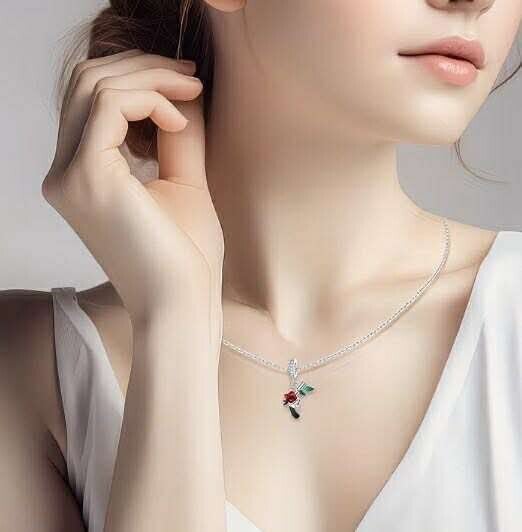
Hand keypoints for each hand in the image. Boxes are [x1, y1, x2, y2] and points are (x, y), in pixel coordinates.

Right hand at [42, 50, 224, 329]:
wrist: (184, 304)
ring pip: (94, 85)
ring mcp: (69, 175)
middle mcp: (64, 173)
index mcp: (82, 175)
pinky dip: (148, 99)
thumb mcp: (182, 181)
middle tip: (192, 76)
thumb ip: (175, 133)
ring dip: (150, 78)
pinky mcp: (87, 177)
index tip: (188, 85)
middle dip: (144, 68)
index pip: (92, 101)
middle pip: (86, 82)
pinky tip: (179, 122)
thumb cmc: (186, 255)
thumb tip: (180, 88)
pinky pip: (108, 105)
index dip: (140, 79)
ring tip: (193, 92)